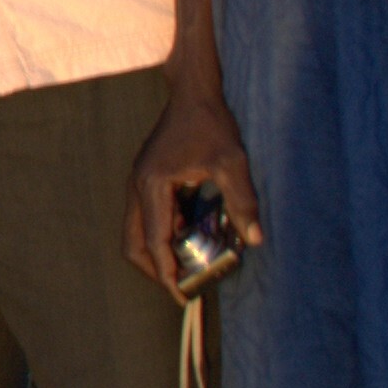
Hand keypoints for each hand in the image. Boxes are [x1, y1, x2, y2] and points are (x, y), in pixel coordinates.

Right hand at [124, 82, 262, 299]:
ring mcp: (139, 182)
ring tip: (187, 265)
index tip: (182, 295)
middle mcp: (138, 186)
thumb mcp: (232, 162)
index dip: (166, 273)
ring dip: (158, 252)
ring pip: (136, 231)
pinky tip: (190, 235)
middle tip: (182, 285)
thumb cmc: (211, 124)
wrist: (193, 92)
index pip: (154, 241)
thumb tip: (255, 239)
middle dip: (154, 269)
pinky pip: (147, 216)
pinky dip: (163, 234)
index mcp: (153, 185)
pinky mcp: (147, 179)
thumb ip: (242, 201)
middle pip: (133, 243)